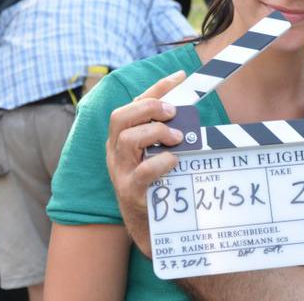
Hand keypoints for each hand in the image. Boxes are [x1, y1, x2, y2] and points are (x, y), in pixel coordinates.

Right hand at [106, 71, 185, 257]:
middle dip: (149, 107)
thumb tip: (188, 109)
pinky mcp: (131, 192)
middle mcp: (115, 152)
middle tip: (173, 112)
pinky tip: (175, 160)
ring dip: (155, 132)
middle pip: (119, 117)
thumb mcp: (155, 152)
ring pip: (127, 140)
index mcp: (121, 138)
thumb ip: (166, 132)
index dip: (155, 88)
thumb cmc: (155, 181)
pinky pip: (142, 172)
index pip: (133, 104)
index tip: (179, 77)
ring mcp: (120, 172)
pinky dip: (161, 162)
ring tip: (177, 138)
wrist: (146, 225)